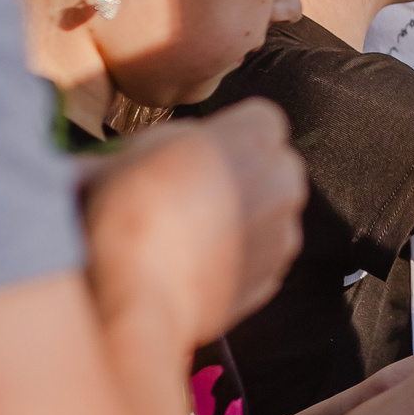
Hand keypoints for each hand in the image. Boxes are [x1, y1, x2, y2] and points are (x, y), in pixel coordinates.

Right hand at [81, 102, 305, 346]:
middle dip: (244, 175)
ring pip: (270, 213)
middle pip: (274, 166)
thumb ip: (177, 139)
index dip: (228, 136)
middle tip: (193, 192)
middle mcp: (283, 180)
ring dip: (243, 217)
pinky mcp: (273, 276)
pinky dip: (236, 257)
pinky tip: (195, 264)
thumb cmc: (130, 212)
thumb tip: (169, 149)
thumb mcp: (138, 146)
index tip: (200, 153)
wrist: (137, 294)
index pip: (261, 120)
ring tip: (189, 234)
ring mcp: (283, 232)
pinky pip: (260, 255)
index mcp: (256, 136)